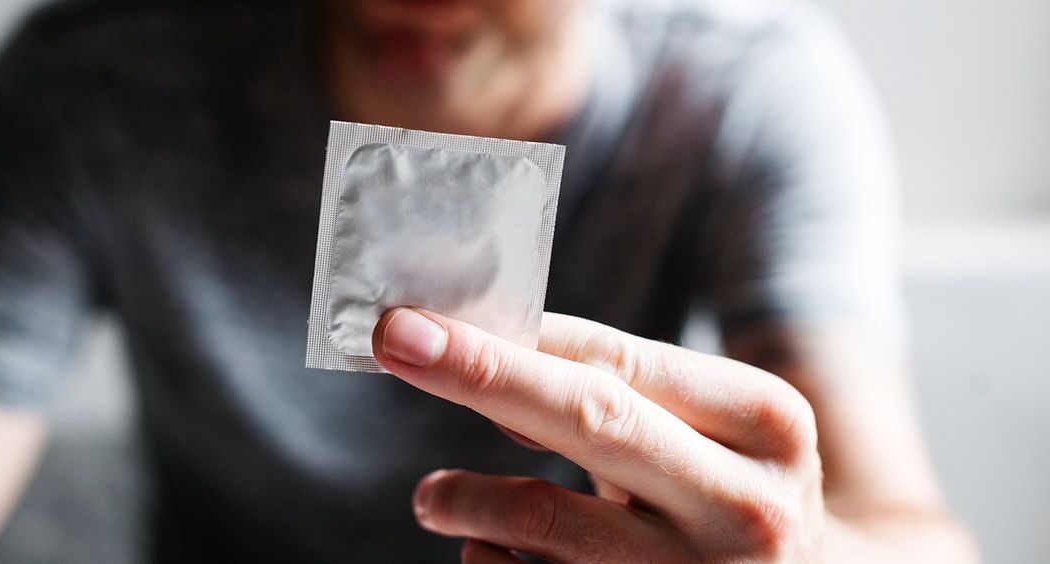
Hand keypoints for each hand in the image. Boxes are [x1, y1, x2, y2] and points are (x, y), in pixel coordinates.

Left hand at [372, 308, 825, 562]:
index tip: (424, 314)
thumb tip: (489, 358)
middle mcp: (745, 505)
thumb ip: (619, 392)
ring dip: (464, 495)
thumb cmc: (734, 494)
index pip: (617, 359)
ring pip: (545, 517)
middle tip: (394, 340)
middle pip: (588, 418)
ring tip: (434, 495)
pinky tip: (486, 552)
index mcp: (767, 423)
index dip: (511, 334)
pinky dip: (488, 560)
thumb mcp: (711, 431)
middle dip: (478, 371)